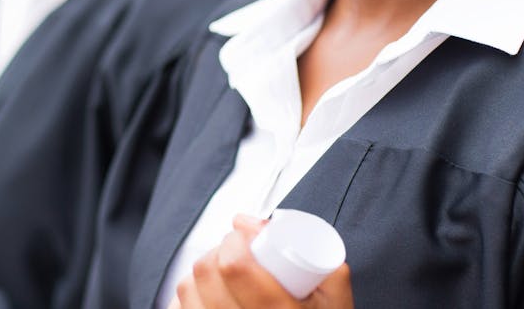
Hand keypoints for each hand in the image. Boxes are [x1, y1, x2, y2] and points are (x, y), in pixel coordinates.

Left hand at [172, 215, 352, 308]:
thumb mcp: (336, 300)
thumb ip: (318, 258)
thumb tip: (254, 223)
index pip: (235, 266)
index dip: (234, 240)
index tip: (243, 235)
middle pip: (206, 273)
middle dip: (217, 251)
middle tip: (234, 250)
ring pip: (187, 290)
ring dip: (201, 273)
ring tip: (221, 272)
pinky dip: (190, 297)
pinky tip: (208, 296)